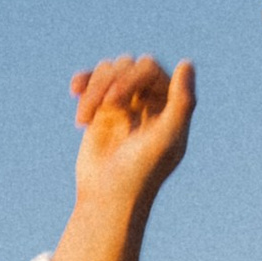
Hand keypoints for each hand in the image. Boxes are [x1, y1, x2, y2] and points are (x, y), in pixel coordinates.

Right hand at [52, 53, 195, 260]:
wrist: (108, 197)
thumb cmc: (141, 172)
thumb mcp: (167, 138)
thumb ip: (182, 102)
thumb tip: (186, 63)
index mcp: (169, 105)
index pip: (149, 68)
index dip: (131, 78)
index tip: (116, 102)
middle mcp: (149, 100)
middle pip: (127, 65)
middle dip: (111, 83)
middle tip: (106, 109)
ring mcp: (125, 103)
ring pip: (108, 71)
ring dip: (95, 90)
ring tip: (85, 119)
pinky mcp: (102, 109)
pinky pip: (93, 81)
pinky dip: (83, 82)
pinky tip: (75, 91)